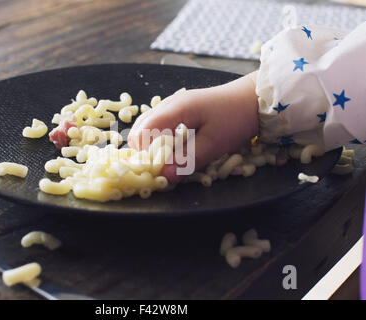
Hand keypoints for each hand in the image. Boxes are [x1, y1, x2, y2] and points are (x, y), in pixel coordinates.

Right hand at [128, 71, 258, 182]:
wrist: (254, 98)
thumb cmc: (236, 119)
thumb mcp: (214, 144)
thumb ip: (187, 160)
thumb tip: (165, 176)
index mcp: (175, 110)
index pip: (143, 133)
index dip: (145, 155)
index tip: (158, 171)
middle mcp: (168, 104)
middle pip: (139, 128)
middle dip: (144, 151)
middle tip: (161, 168)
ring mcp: (172, 103)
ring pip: (146, 125)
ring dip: (150, 144)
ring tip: (165, 160)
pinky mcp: (178, 107)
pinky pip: (157, 122)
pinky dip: (157, 137)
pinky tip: (170, 148)